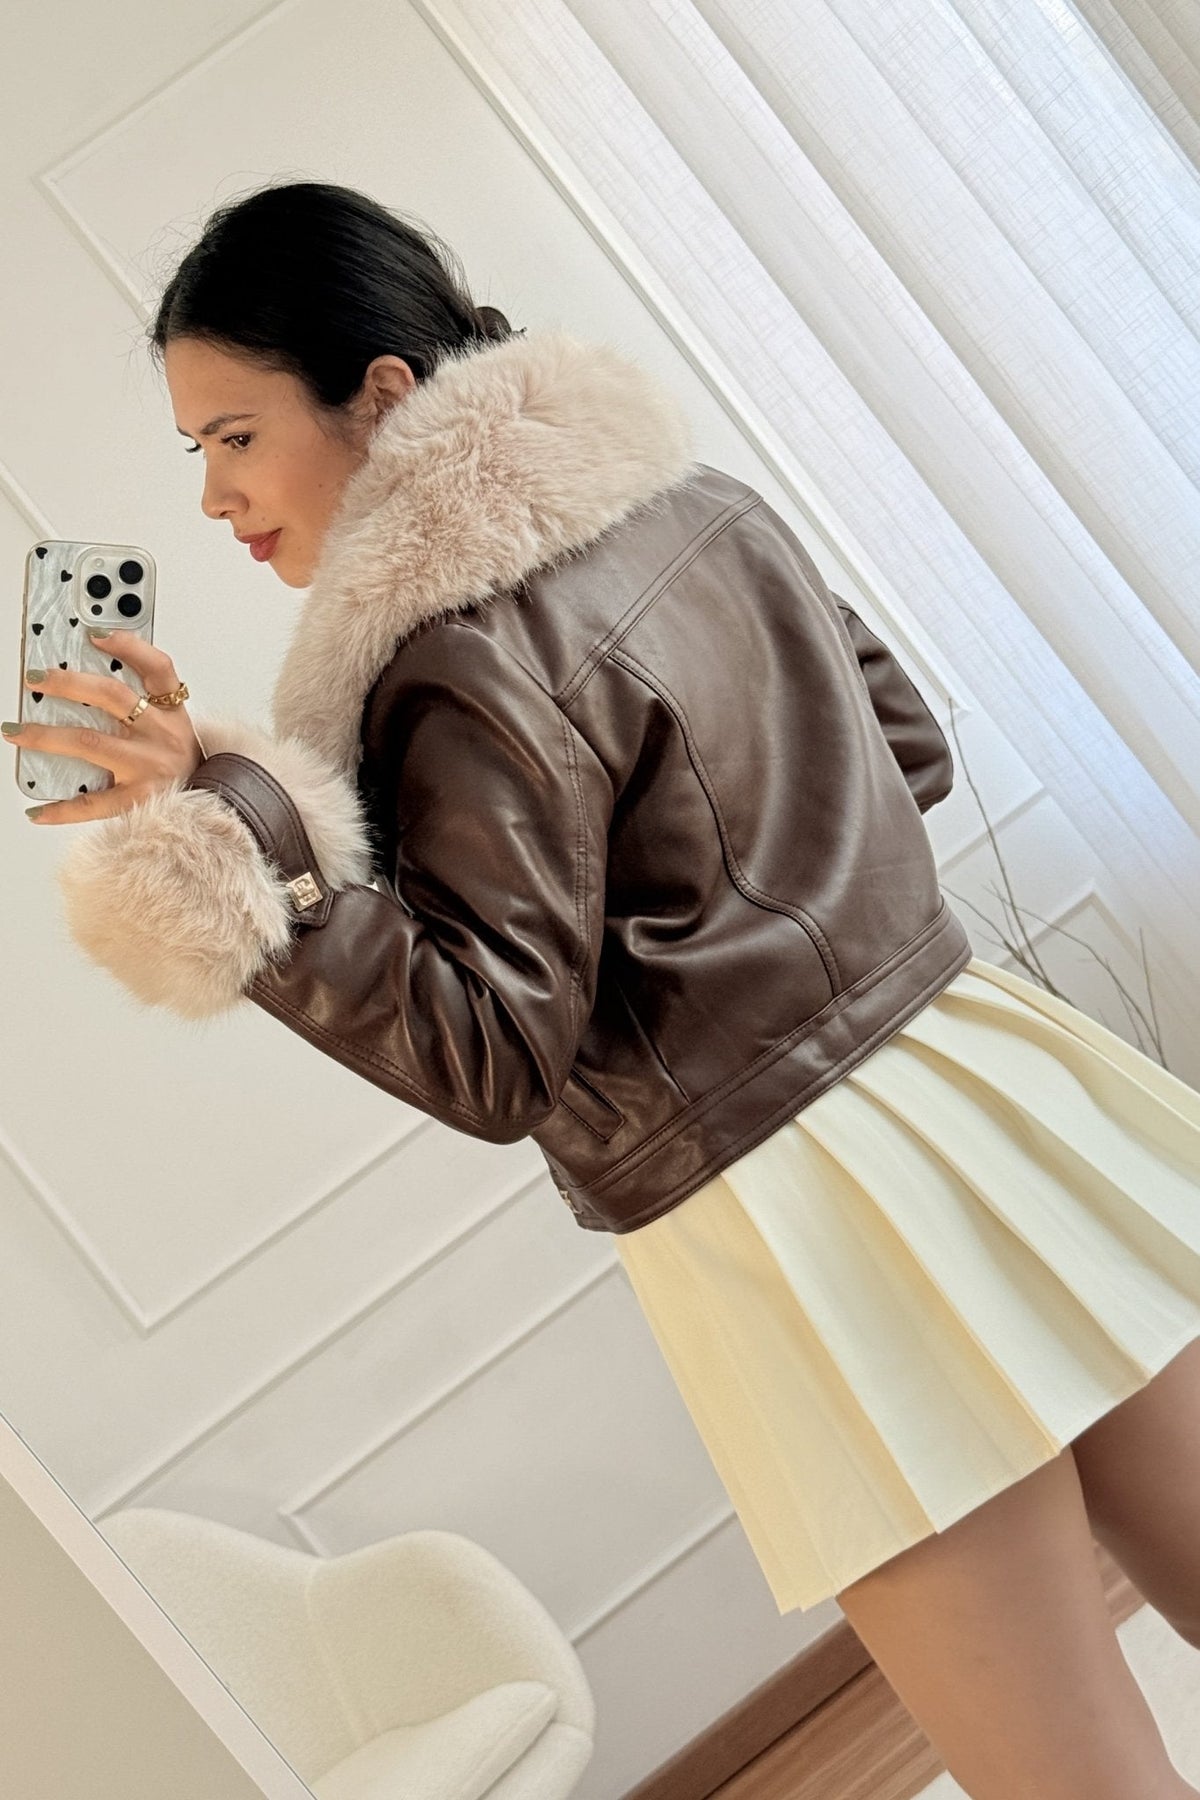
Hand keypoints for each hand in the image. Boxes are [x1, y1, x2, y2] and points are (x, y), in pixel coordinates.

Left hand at [3, 631, 204, 823]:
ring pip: (91, 743)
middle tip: (35, 678)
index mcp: (171, 713)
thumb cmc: (185, 764)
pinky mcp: (139, 800)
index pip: (158, 668)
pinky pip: (94, 803)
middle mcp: (160, 735)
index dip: (129, 646)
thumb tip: (89, 682)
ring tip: (16, 731)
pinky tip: (37, 809)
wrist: (216, 805)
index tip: (96, 634)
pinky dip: (62, 808)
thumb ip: (143, 704)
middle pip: (112, 697)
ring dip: (47, 736)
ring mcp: (148, 767)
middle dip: (68, 683)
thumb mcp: (175, 726)